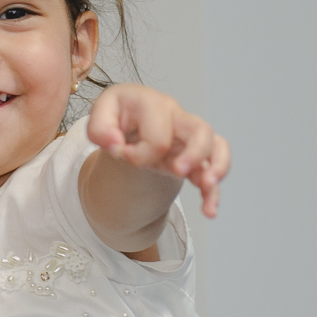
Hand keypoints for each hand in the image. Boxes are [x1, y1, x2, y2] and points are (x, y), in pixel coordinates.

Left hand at [87, 84, 230, 216]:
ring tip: (206, 188)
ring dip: (216, 169)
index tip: (123, 156)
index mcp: (153, 105)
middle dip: (194, 155)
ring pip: (216, 146)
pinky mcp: (195, 153)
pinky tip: (208, 211)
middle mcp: (176, 116)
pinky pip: (215, 167)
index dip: (139, 155)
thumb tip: (115, 146)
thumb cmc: (118, 115)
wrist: (128, 117)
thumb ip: (99, 129)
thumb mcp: (100, 115)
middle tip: (177, 172)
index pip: (157, 136)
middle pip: (200, 131)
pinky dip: (212, 192)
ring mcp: (189, 135)